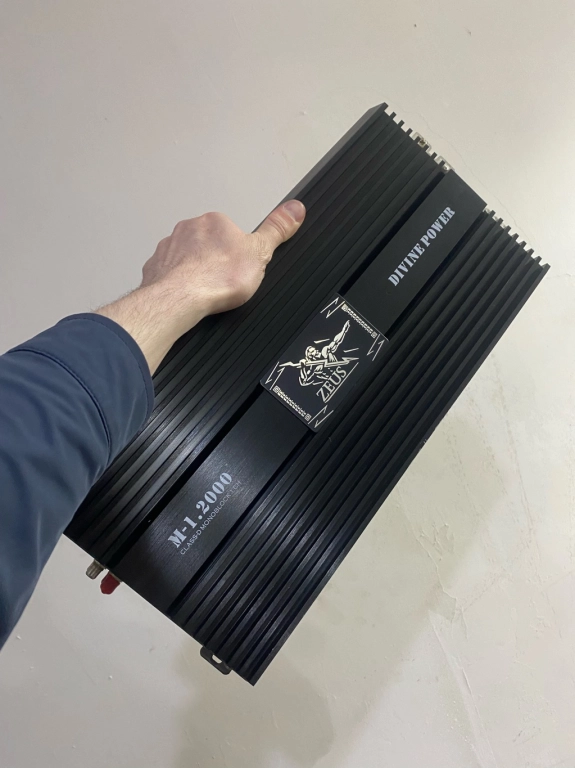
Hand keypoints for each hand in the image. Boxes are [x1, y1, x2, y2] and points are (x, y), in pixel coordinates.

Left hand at [96, 200, 305, 372]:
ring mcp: (168, 247)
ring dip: (194, 272)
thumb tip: (296, 208)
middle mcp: (188, 228)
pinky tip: (186, 297)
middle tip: (223, 283)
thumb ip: (276, 230)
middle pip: (207, 245)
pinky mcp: (154, 268)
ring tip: (205, 292)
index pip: (230, 234)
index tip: (239, 270)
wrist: (180, 298)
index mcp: (214, 222)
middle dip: (214, 262)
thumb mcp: (259, 254)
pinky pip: (169, 274)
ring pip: (186, 259)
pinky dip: (177, 284)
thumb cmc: (218, 278)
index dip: (237, 254)